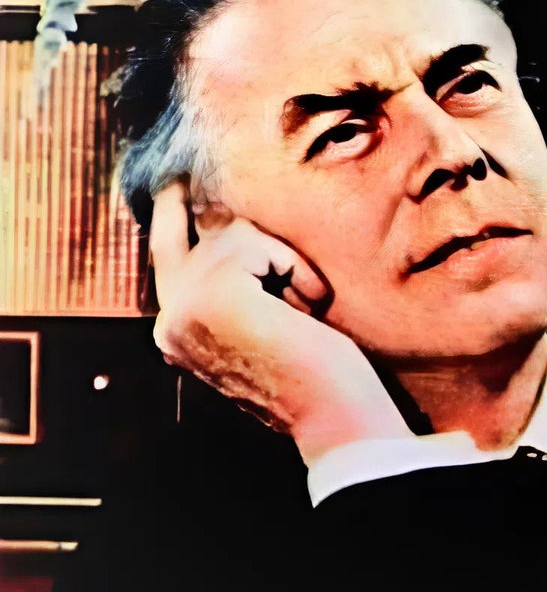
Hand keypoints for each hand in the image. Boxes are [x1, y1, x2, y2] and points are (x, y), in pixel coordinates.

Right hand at [149, 179, 412, 461]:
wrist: (333, 413)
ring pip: (232, 234)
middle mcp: (170, 321)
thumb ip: (233, 295)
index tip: (175, 197)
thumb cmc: (315, 376)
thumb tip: (223, 238)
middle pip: (169, 238)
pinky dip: (295, 269)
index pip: (169, 269)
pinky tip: (310, 310)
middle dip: (174, 202)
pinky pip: (257, 242)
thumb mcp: (262, 331)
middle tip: (177, 177)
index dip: (178, 227)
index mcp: (179, 336)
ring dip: (284, 262)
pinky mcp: (212, 290)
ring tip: (306, 309)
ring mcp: (185, 305)